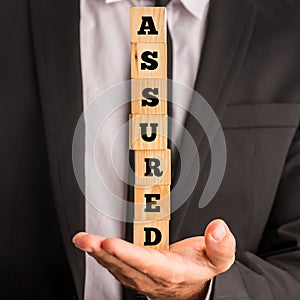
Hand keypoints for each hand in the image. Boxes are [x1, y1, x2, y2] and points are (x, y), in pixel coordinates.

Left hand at [73, 219, 235, 299]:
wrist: (194, 287)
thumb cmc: (201, 268)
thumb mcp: (219, 259)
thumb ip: (220, 244)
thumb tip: (217, 227)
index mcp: (172, 272)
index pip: (147, 263)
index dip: (128, 254)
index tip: (111, 243)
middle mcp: (152, 277)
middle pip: (125, 265)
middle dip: (103, 252)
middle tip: (86, 239)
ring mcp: (141, 277)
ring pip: (116, 267)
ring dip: (98, 254)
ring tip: (83, 240)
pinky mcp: (134, 273)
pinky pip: (116, 266)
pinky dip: (102, 256)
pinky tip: (92, 246)